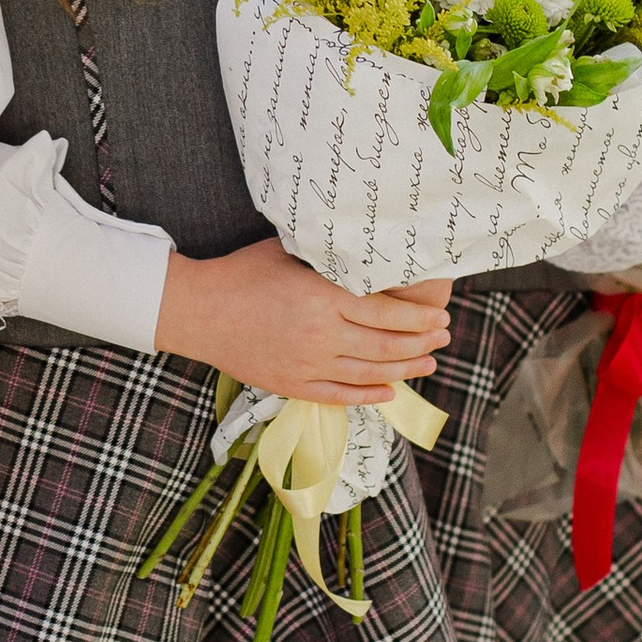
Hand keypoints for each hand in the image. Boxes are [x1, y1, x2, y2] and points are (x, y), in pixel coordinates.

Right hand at [156, 245, 450, 403]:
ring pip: (370, 373)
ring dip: (406, 369)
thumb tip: (368, 246)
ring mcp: (307, 364)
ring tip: (429, 363)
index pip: (387, 312)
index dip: (420, 318)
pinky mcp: (292, 384)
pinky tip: (390, 391)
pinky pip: (340, 394)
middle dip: (422, 342)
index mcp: (323, 297)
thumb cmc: (242, 273)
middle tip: (444, 336)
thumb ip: (329, 254)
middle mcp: (320, 334)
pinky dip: (369, 395)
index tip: (441, 315)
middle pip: (387, 345)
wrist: (197, 311)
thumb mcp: (289, 251)